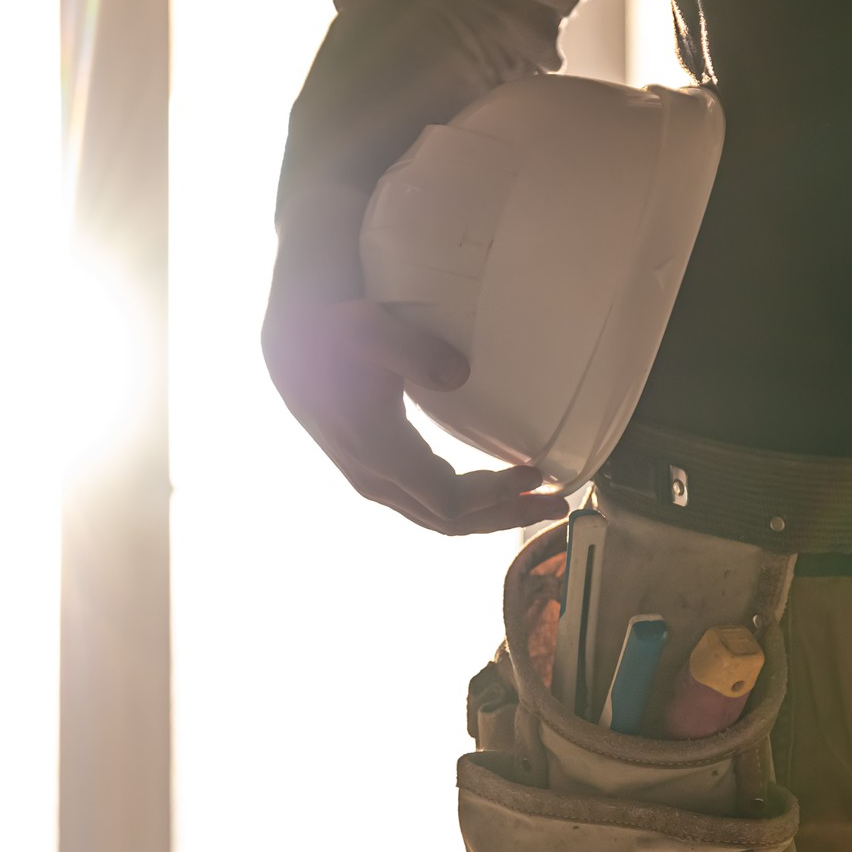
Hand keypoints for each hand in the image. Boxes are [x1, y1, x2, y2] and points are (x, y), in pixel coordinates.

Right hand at [263, 188, 569, 536]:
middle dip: (506, 515)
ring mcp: (373, 481)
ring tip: (537, 500)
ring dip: (491, 514)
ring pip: (438, 519)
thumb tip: (460, 373)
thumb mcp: (370, 330)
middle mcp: (375, 478)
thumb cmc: (334, 332)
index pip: (448, 499)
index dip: (496, 495)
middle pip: (449, 521)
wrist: (292, 343)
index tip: (536, 471)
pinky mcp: (377, 473)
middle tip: (559, 503)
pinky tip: (495, 490)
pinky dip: (467, 506)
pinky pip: (427, 504)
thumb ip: (414, 352)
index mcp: (377, 451)